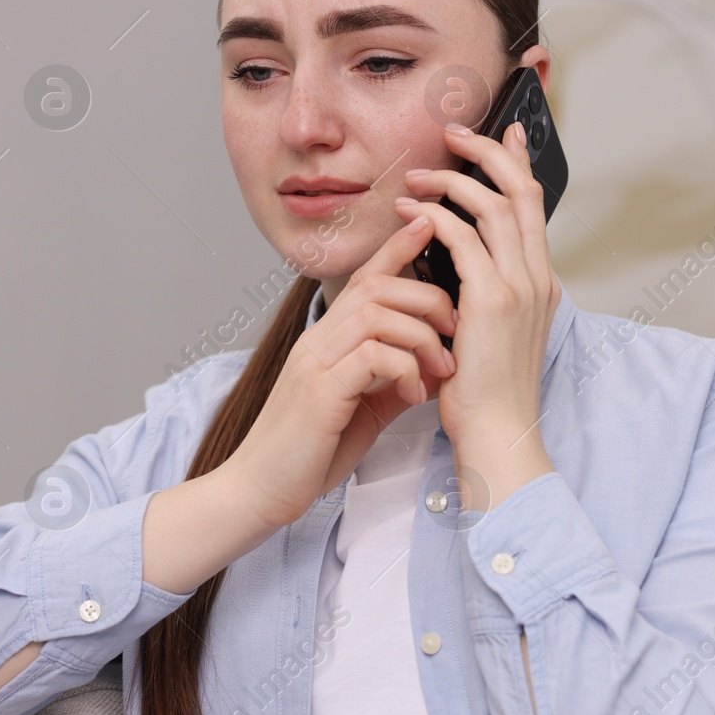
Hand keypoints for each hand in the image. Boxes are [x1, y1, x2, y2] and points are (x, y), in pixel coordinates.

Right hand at [232, 214, 457, 528]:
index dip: (397, 247)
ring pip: (377, 312)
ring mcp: (316, 362)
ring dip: (421, 335)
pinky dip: (405, 369)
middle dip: (427, 298)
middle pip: (377, 285)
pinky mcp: (320, 390)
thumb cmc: (310, 452)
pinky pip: (372, 354)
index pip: (364, 277)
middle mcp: (319, 341)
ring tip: (440, 369)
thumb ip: (394, 379)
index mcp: (328, 340)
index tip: (429, 224)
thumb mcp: (364, 407)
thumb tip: (434, 365)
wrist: (261, 490)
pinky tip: (414, 396)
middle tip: (453, 332)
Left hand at [395, 119, 560, 492]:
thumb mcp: (490, 333)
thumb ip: (483, 294)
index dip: (519, 164)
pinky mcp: (492, 300)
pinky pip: (462, 238)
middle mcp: (537, 277)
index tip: (505, 132)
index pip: (532, 207)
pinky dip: (434, 216)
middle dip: (488, 153)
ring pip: (492, 206)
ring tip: (416, 177)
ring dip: (451, 182)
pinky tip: (408, 212)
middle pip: (519, 191)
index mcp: (540, 282)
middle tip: (454, 133)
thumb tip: (458, 265)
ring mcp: (519, 287)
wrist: (496, 433)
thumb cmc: (483, 393)